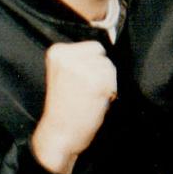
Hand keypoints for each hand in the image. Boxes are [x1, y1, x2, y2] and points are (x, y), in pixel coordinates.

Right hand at [32, 41, 117, 173]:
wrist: (59, 133)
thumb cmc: (65, 105)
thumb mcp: (65, 73)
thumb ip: (81, 58)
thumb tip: (112, 40)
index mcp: (57, 51)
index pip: (94, 47)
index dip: (94, 65)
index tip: (80, 81)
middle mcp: (68, 56)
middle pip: (103, 56)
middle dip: (101, 73)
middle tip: (85, 91)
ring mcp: (81, 68)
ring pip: (110, 67)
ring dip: (106, 83)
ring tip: (89, 96)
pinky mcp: (95, 82)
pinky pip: (114, 80)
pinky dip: (110, 92)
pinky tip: (95, 101)